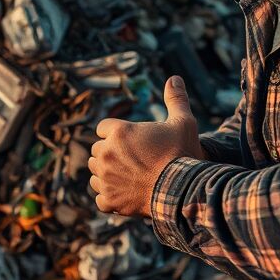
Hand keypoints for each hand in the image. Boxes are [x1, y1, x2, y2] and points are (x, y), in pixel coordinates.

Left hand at [88, 75, 203, 216]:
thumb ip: (176, 99)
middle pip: (97, 150)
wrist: (184, 191)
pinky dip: (109, 197)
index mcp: (119, 132)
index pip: (103, 128)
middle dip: (111, 153)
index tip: (130, 141)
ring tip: (129, 176)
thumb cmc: (182, 155)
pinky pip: (100, 197)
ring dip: (107, 174)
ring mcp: (105, 179)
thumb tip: (175, 78)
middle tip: (133, 160)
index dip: (116, 134)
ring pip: (95, 173)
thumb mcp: (183, 122)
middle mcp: (106, 154)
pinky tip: (125, 194)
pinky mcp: (108, 201)